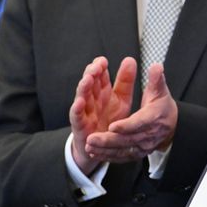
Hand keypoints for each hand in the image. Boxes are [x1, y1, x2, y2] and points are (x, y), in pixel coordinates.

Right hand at [68, 56, 136, 173]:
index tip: (103, 61)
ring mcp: (85, 112)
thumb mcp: (122, 99)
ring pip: (82, 97)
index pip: (99, 75)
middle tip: (96, 66)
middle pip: (89, 83)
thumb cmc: (112, 120)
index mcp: (102, 92)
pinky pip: (77, 117)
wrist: (103, 147)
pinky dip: (77, 109)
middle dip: (91, 73)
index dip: (100, 67)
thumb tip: (130, 59)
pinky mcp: (80, 126)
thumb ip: (125, 81)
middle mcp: (92, 99)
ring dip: (83, 87)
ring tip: (88, 79)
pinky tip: (79, 102)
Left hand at [86, 62, 177, 161]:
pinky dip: (107, 156)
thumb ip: (157, 80)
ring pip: (122, 150)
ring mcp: (143, 146)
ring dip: (105, 149)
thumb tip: (156, 67)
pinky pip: (122, 157)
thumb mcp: (161, 91)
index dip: (126, 126)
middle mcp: (149, 135)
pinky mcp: (137, 154)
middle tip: (91, 138)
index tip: (112, 126)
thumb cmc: (162, 106)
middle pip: (127, 139)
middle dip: (109, 140)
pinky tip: (94, 153)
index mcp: (154, 118)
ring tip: (89, 146)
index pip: (140, 123)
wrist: (171, 126)